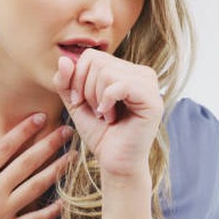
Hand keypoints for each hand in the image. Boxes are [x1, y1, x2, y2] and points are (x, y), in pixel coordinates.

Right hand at [0, 115, 73, 218]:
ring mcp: (3, 212)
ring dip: (56, 171)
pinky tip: (64, 202)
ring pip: (36, 187)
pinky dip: (50, 211)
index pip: (4, 146)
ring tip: (72, 158)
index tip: (40, 117)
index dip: (24, 130)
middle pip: (27, 163)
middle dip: (48, 144)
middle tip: (67, 131)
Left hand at [53, 49, 162, 177]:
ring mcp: (150, 85)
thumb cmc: (99, 132)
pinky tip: (111, 117)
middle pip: (97, 61)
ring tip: (105, 115)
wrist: (114, 162)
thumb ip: (66, 81)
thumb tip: (64, 59)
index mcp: (126, 69)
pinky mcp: (153, 100)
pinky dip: (107, 102)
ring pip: (106, 72)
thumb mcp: (75, 102)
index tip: (80, 101)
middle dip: (86, 89)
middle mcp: (141, 72)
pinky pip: (120, 85)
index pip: (91, 55)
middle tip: (95, 111)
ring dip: (97, 99)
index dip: (77, 77)